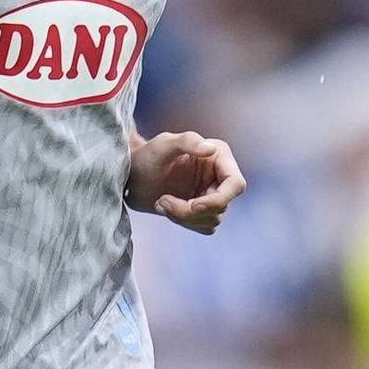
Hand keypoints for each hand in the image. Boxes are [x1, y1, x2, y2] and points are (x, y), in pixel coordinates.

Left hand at [127, 130, 245, 233]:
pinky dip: (184, 222)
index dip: (217, 200)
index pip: (235, 184)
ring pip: (213, 219)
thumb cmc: (146, 157)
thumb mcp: (162, 145)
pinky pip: (205, 227)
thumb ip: (187, 141)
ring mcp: (213, 194)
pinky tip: (167, 209)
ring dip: (183, 217)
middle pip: (222, 205)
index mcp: (219, 155)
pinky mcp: (204, 211)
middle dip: (191, 211)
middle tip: (162, 202)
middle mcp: (221, 176)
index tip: (192, 205)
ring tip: (160, 202)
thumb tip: (211, 149)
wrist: (132, 176)